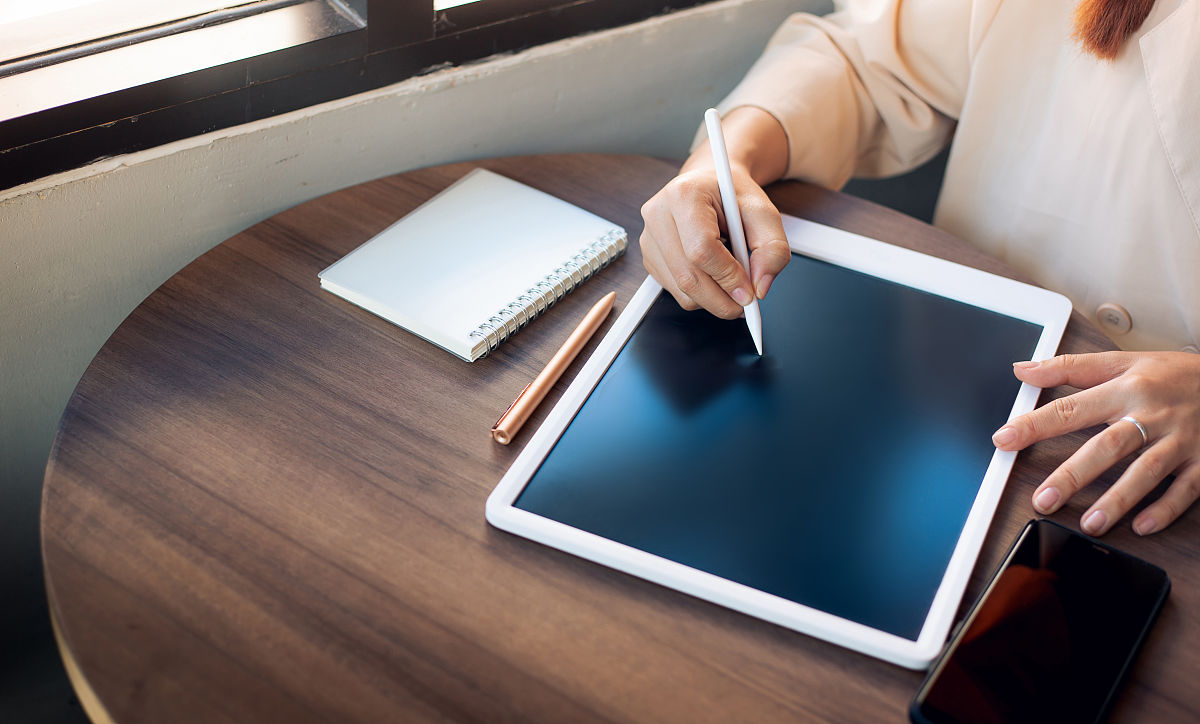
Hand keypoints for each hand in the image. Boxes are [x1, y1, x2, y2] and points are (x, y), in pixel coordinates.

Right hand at [640, 166, 789, 317]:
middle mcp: (658, 215)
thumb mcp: (765, 213)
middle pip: (688, 277)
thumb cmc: (733, 196)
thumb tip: (760, 287)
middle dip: (722, 299)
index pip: (701, 250)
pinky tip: (711, 272)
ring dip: (712, 297)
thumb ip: (773, 248)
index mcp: (684, 195)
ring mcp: (649, 238)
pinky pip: (675, 291)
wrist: (710, 184)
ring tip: (730, 276)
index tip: (749, 292)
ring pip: (681, 290)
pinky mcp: (649, 257)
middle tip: (746, 302)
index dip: (728, 277)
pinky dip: (700, 293)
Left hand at [992, 351, 1199, 535]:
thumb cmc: (1176, 374)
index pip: (1071, 407)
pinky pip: (1186, 489)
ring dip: (1118, 500)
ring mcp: (1181, 440)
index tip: (1003, 439)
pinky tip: (1142, 526)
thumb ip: (1071, 367)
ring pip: (1146, 472)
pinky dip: (1165, 509)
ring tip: (1090, 524)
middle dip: (1072, 475)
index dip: (1034, 424)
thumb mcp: (1125, 361)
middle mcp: (1151, 415)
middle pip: (1106, 446)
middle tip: (1042, 500)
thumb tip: (1023, 369)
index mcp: (1126, 388)